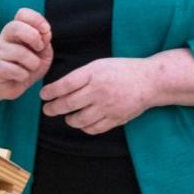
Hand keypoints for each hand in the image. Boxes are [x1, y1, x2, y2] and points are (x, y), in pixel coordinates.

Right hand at [0, 8, 52, 102]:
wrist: (7, 84)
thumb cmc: (27, 65)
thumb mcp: (42, 53)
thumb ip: (45, 42)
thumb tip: (46, 32)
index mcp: (17, 30)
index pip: (22, 14)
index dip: (37, 19)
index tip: (46, 30)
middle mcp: (5, 37)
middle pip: (15, 27)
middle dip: (33, 37)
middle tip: (39, 48)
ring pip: (19, 52)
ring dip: (33, 63)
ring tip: (31, 68)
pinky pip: (14, 69)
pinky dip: (23, 75)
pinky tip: (21, 76)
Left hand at [40, 57, 154, 134]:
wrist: (149, 81)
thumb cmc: (122, 70)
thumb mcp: (99, 65)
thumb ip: (80, 76)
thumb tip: (59, 88)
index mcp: (93, 73)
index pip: (65, 85)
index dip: (50, 92)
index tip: (43, 95)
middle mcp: (99, 90)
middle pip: (68, 104)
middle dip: (53, 109)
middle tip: (48, 110)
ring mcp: (107, 106)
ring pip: (78, 120)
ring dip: (69, 120)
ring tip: (67, 116)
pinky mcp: (115, 119)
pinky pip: (93, 129)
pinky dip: (84, 127)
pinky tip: (83, 122)